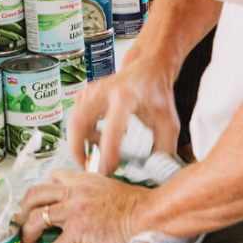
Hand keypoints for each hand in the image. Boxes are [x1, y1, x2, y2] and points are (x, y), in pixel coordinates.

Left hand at [16, 170, 152, 242]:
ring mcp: (72, 209)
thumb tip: (87, 206)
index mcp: (81, 180)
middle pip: (34, 194)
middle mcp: (72, 191)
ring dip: (27, 236)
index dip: (43, 191)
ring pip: (36, 219)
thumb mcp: (109, 188)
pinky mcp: (78, 230)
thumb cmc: (135, 205)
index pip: (53, 177)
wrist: (147, 214)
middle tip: (19, 223)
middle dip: (22, 210)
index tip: (39, 204)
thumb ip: (92, 193)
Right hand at [66, 57, 178, 175]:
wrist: (148, 67)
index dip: (108, 153)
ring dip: (81, 140)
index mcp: (125, 97)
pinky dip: (83, 130)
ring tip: (97, 150)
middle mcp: (104, 91)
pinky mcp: (86, 93)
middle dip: (77, 148)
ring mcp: (92, 90)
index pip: (112, 129)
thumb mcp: (168, 123)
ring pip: (74, 119)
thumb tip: (154, 175)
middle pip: (78, 121)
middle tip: (85, 166)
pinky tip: (99, 135)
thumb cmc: (157, 94)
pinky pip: (76, 115)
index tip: (107, 171)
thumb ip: (163, 150)